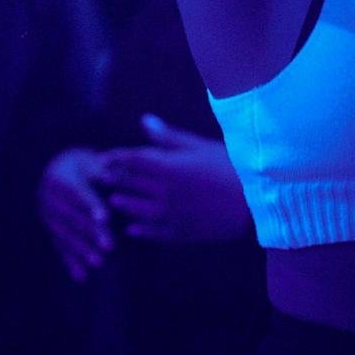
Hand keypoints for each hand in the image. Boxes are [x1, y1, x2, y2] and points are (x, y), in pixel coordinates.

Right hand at [37, 148, 114, 281]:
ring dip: (81, 250)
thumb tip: (110, 177)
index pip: (76, 193)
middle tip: (110, 246)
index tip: (105, 218)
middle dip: (90, 233)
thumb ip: (102, 172)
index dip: (90, 206)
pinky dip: (70, 262)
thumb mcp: (91, 163)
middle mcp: (48, 198)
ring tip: (100, 263)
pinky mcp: (50, 231)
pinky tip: (81, 278)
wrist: (59, 170)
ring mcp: (47, 216)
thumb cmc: (85, 166)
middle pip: (71, 218)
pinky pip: (59, 247)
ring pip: (64, 235)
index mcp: (59, 178)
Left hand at [97, 117, 251, 244]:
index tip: (103, 158)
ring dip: (124, 204)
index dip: (116, 158)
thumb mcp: (200, 146)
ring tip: (113, 200)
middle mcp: (164, 192)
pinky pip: (154, 233)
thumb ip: (169, 137)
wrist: (254, 203)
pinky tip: (132, 229)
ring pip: (138, 210)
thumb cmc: (231, 167)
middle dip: (114, 179)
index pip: (133, 160)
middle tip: (100, 177)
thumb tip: (144, 120)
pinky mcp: (182, 233)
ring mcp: (172, 215)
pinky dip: (141, 230)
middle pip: (132, 184)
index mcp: (168, 167)